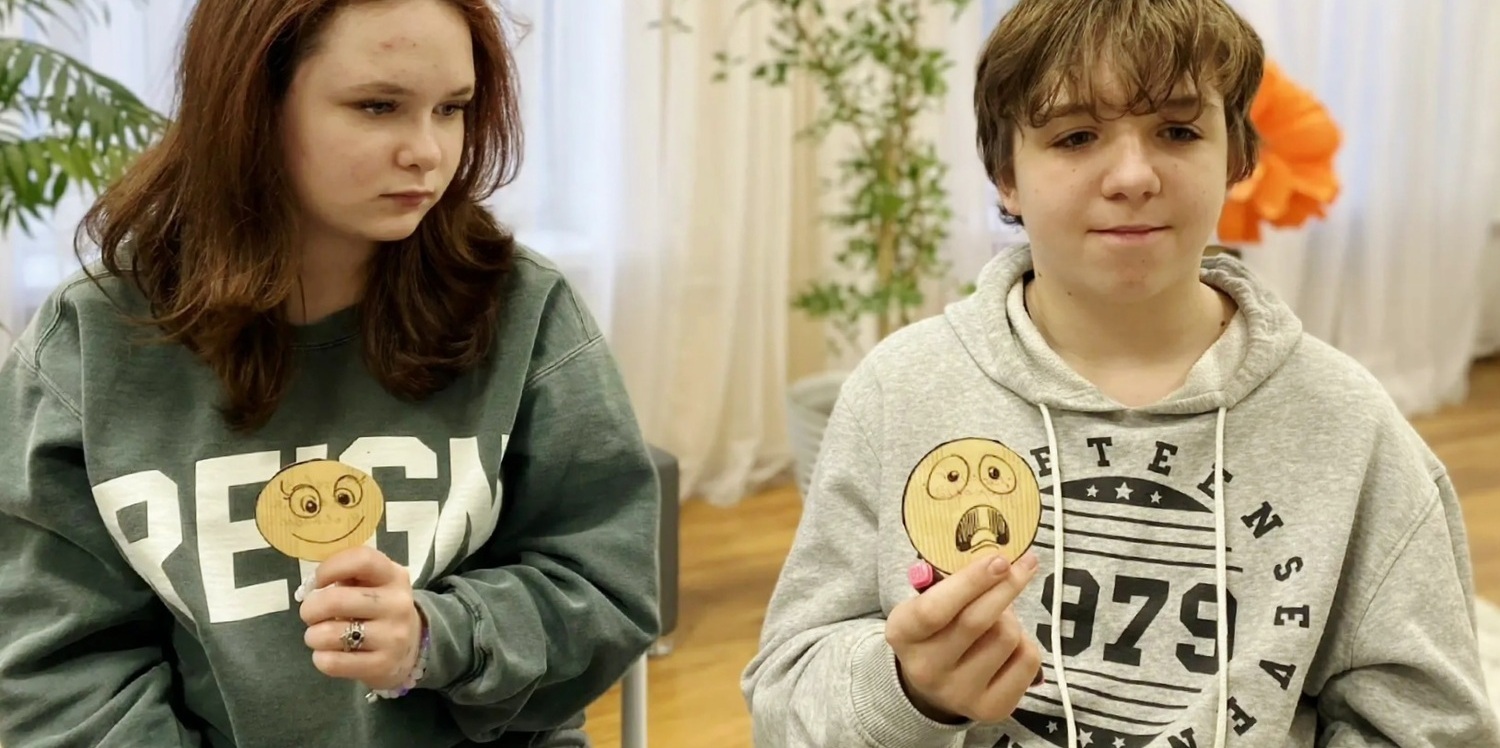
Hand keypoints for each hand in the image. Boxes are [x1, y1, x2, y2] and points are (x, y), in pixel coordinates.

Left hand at [298, 546, 423, 690]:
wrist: (410, 648)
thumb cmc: (378, 609)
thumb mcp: (373, 583)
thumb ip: (347, 575)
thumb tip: (310, 586)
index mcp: (393, 576)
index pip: (362, 560)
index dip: (330, 568)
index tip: (317, 582)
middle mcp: (398, 604)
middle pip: (336, 600)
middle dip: (310, 609)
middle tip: (310, 614)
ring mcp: (393, 637)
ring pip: (330, 634)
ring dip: (313, 636)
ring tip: (318, 636)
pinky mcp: (383, 665)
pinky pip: (334, 663)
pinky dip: (321, 658)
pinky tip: (327, 654)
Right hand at [886, 552, 1041, 724]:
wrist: (930, 686)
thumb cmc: (933, 630)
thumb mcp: (923, 602)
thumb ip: (948, 581)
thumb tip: (993, 560)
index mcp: (903, 635)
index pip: (935, 609)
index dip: (971, 582)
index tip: (999, 559)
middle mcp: (927, 670)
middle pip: (978, 621)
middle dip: (1006, 586)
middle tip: (1023, 564)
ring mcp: (960, 693)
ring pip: (1007, 637)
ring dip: (1011, 617)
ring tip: (1000, 616)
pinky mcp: (991, 709)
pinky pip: (1028, 661)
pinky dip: (1026, 642)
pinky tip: (1009, 643)